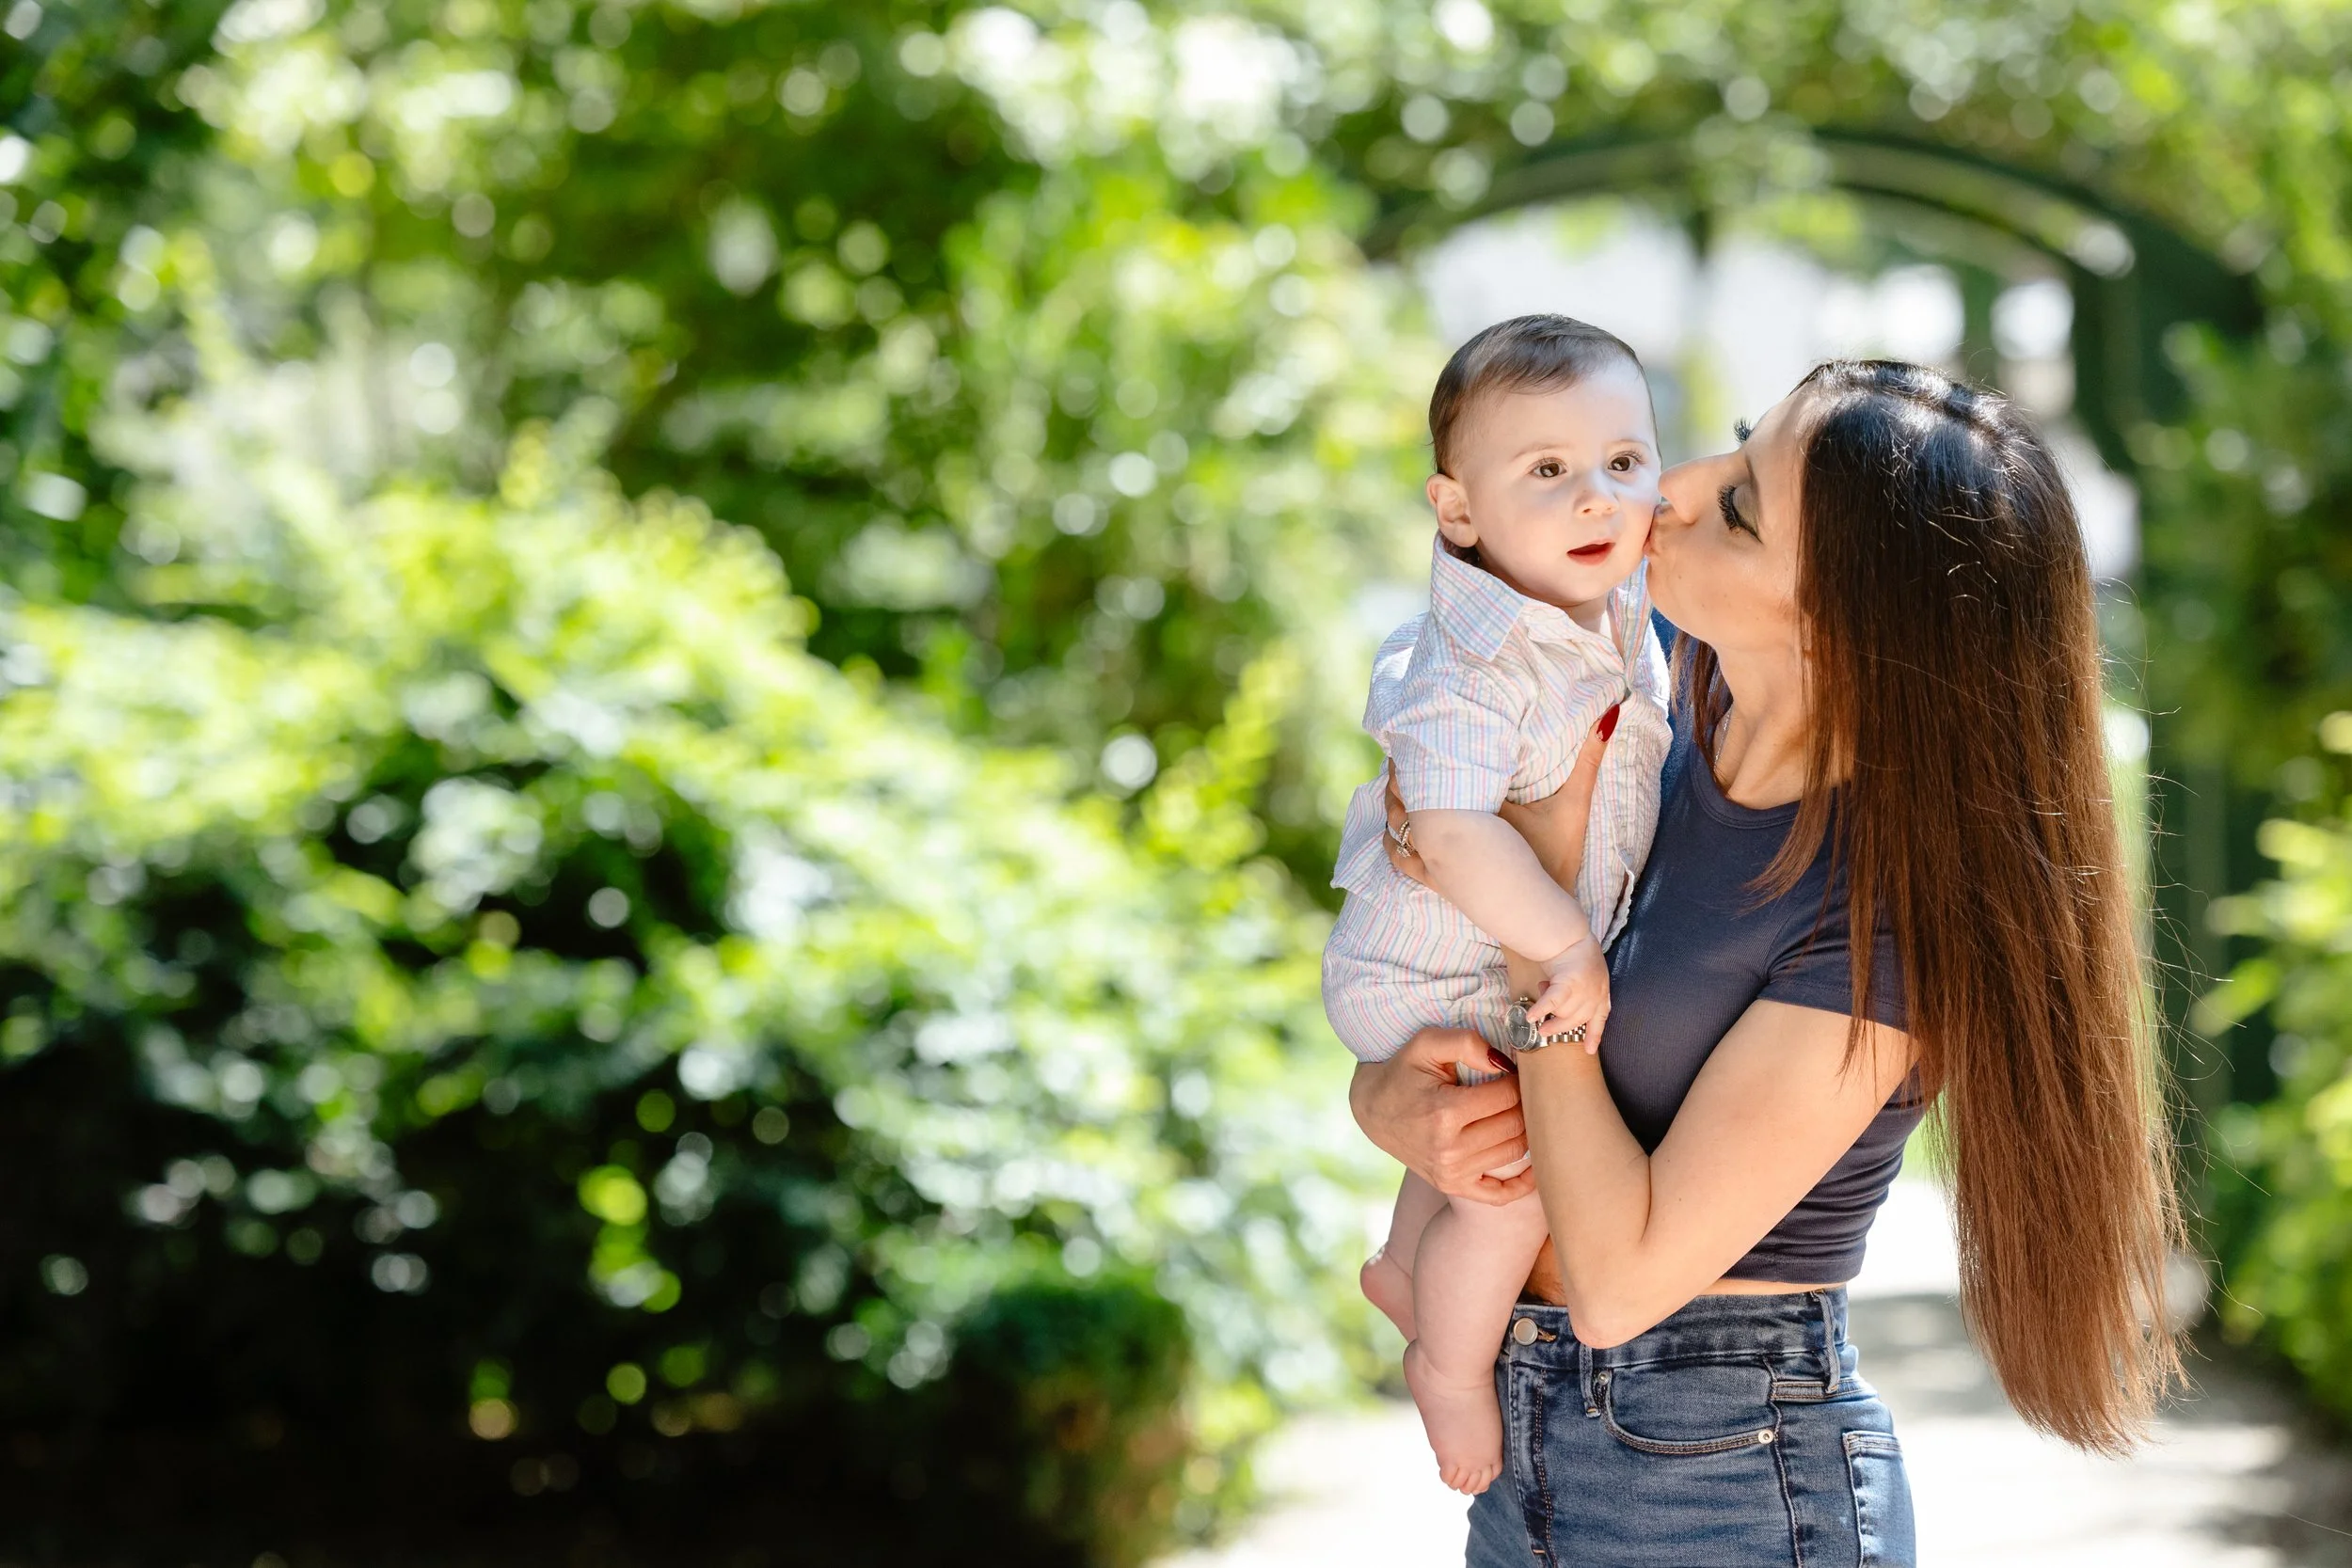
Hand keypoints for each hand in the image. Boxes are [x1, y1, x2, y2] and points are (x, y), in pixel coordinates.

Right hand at [1348, 1027, 1536, 1204]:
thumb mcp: (1425, 1043)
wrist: (1373, 1109)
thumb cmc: (1402, 1072)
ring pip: (1515, 1152)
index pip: (1508, 1096)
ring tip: (1513, 1111)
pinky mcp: (1452, 1186)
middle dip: (1523, 1104)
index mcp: (1444, 1113)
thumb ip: (1465, 1042)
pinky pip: (1501, 1194)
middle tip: (1517, 1090)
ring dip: (1523, 1130)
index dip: (1516, 1079)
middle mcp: (1449, 1150)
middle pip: (1516, 1125)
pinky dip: (1524, 1183)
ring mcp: (1451, 1173)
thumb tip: (1503, 1063)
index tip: (1510, 1071)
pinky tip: (1533, 1165)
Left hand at [1385, 708, 1613, 893]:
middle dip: (1402, 771)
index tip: (1417, 727)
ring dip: (1392, 798)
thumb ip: (1589, 762)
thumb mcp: (1574, 808)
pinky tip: (1393, 814)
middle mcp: (1446, 839)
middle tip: (1401, 742)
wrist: (1542, 921)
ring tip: (1393, 771)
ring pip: (1396, 823)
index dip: (1422, 751)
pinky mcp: (1435, 878)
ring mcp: (1436, 862)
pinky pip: (1399, 852)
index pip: (1436, 776)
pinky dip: (1393, 830)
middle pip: (1407, 796)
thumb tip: (1610, 716)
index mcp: (1472, 816)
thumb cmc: (1557, 862)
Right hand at [1528, 935, 1608, 1054]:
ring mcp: (1584, 990)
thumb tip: (1560, 1009)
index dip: (1595, 1036)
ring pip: (1563, 1013)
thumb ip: (1580, 992)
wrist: (1570, 935)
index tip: (1590, 1050)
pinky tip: (1530, 1017)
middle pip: (1577, 1021)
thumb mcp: (1587, 975)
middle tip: (1544, 1030)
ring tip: (1540, 995)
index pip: (1600, 1018)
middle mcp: (1595, 994)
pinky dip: (1540, 1010)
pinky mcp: (1568, 983)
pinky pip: (1552, 1003)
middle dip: (1559, 1027)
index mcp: (1602, 992)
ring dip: (1548, 1008)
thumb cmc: (1576, 951)